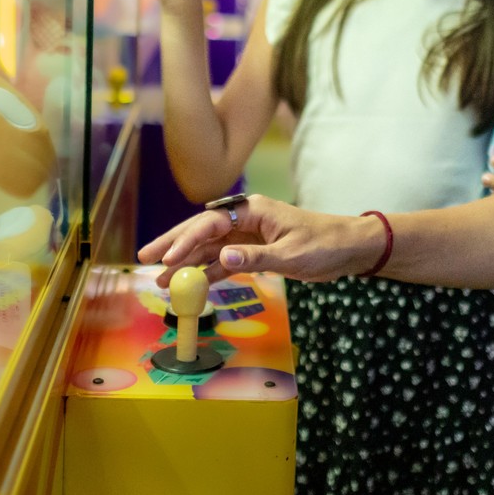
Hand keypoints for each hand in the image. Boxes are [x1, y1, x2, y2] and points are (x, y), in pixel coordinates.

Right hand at [137, 193, 383, 286]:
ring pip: (209, 247)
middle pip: (201, 230)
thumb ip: (255, 258)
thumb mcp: (291, 255)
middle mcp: (245, 218)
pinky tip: (191, 284)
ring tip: (161, 279)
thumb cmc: (324, 246)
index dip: (185, 240)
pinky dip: (208, 272)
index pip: (210, 223)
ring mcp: (248, 234)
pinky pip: (224, 260)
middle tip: (145, 258)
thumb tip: (221, 259)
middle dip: (173, 244)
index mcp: (253, 210)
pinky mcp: (254, 249)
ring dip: (187, 263)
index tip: (166, 258)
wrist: (349, 248)